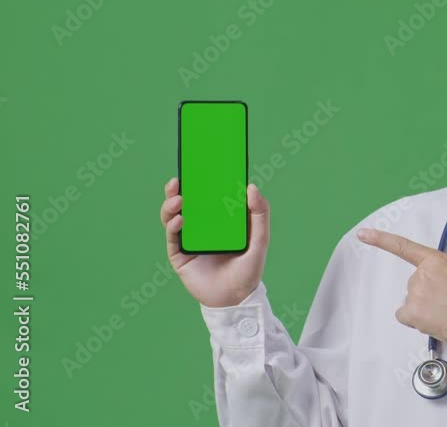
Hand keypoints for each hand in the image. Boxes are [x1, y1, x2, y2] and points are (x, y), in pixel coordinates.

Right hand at [159, 177, 270, 307]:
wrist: (236, 299)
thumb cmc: (249, 268)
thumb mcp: (260, 239)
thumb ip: (260, 213)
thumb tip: (252, 186)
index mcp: (220, 219)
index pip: (208, 195)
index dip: (202, 179)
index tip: (200, 162)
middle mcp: (202, 226)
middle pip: (186, 202)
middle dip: (180, 188)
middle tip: (180, 178)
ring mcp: (189, 239)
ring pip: (173, 216)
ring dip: (172, 205)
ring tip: (179, 198)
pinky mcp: (179, 255)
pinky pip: (173, 237)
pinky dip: (174, 226)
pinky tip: (180, 219)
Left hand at [358, 228, 446, 341]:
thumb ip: (441, 268)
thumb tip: (434, 277)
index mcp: (434, 260)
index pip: (404, 247)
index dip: (381, 240)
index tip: (363, 234)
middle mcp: (420, 275)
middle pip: (416, 282)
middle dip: (427, 291)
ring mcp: (414, 294)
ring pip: (412, 299)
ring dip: (423, 306)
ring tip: (444, 311)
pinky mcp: (411, 313)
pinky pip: (404, 315)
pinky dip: (414, 318)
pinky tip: (430, 320)